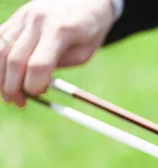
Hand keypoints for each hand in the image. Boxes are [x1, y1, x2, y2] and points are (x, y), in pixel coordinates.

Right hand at [0, 0, 115, 106]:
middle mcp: (37, 21)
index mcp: (60, 30)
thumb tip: (37, 83)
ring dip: (0, 75)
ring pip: (0, 48)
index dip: (34, 84)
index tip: (37, 95)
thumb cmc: (90, 27)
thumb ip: (62, 65)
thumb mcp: (86, 51)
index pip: (39, 64)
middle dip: (12, 85)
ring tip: (7, 93)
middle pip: (15, 59)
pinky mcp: (16, 16)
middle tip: (17, 102)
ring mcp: (23, 16)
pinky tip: (3, 74)